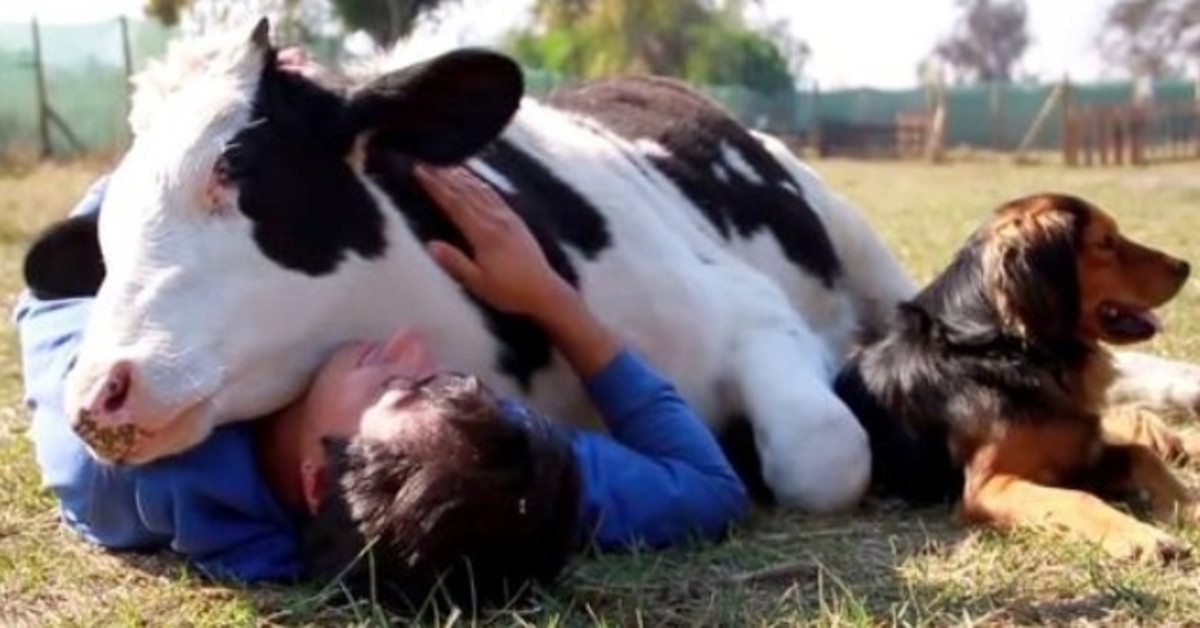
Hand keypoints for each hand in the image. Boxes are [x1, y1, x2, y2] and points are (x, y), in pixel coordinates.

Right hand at [415, 164, 574, 319]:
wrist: (544, 291)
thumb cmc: (510, 291)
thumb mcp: (478, 283)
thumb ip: (454, 262)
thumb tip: (430, 244)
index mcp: (484, 234)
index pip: (454, 203)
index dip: (436, 186)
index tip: (420, 170)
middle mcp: (496, 219)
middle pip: (465, 191)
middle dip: (444, 175)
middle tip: (426, 161)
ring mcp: (508, 217)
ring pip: (480, 189)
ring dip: (461, 175)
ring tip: (445, 163)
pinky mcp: (516, 220)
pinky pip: (495, 195)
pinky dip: (481, 183)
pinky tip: (475, 179)